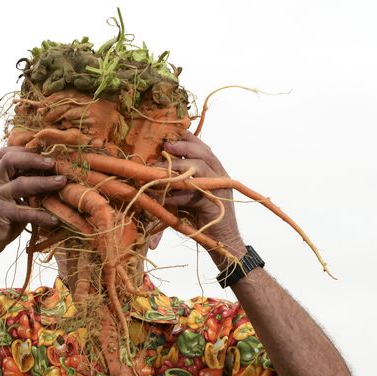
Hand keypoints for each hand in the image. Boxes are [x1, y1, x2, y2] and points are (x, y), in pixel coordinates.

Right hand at [0, 147, 66, 259]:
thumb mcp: (8, 199)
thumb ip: (22, 187)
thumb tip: (51, 178)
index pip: (6, 153)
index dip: (25, 150)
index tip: (45, 152)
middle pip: (10, 160)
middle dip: (34, 158)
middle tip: (54, 163)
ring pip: (20, 184)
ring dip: (44, 182)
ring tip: (62, 182)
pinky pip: (24, 212)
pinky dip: (40, 215)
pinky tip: (54, 219)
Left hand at [159, 132, 246, 262]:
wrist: (222, 239)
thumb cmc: (202, 216)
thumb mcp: (190, 193)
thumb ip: (179, 181)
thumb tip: (154, 170)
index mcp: (215, 170)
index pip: (203, 147)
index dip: (187, 138)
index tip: (169, 134)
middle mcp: (220, 175)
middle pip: (204, 152)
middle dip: (183, 146)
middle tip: (165, 147)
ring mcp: (220, 188)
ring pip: (201, 168)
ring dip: (179, 166)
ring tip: (160, 169)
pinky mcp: (214, 203)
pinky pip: (193, 193)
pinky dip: (177, 194)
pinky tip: (164, 196)